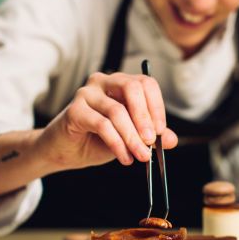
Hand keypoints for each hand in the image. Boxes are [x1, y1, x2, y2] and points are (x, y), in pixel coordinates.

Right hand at [38, 71, 177, 170]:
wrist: (66, 151)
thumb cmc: (98, 140)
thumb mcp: (130, 137)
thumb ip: (150, 135)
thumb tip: (172, 140)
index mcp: (120, 83)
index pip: (145, 83)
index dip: (156, 106)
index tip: (161, 131)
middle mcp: (104, 82)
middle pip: (132, 88)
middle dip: (145, 117)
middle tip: (151, 141)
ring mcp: (87, 93)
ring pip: (117, 111)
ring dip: (132, 137)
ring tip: (139, 156)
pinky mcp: (74, 110)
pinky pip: (102, 125)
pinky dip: (117, 143)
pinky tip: (124, 157)